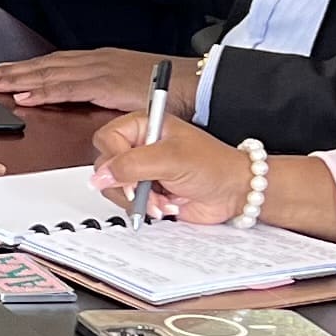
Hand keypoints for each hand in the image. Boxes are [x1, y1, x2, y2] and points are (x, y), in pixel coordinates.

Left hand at [0, 48, 196, 112]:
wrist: (191, 82)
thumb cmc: (165, 88)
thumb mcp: (127, 89)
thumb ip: (105, 94)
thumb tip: (91, 103)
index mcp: (98, 62)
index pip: (53, 64)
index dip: (25, 68)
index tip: (1, 72)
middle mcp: (93, 61)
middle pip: (44, 65)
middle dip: (11, 70)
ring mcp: (97, 70)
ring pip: (48, 73)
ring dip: (17, 78)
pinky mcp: (103, 83)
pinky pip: (66, 88)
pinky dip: (42, 90)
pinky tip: (23, 94)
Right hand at [85, 114, 335, 240]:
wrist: (235, 192)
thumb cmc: (214, 166)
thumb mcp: (171, 160)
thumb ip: (132, 165)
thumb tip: (100, 176)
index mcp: (143, 126)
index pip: (107, 139)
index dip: (113, 159)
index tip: (127, 176)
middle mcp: (138, 146)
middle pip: (105, 166)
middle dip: (124, 185)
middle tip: (141, 192)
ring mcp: (141, 171)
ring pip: (113, 188)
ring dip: (136, 200)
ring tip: (160, 202)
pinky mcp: (146, 192)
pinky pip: (127, 203)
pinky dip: (144, 209)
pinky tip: (165, 206)